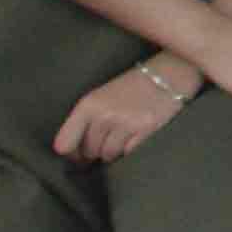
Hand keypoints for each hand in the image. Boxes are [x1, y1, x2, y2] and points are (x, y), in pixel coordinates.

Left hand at [54, 61, 188, 163]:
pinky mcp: (145, 131)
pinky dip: (130, 150)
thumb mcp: (100, 97)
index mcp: (88, 105)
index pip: (63, 144)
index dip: (71, 153)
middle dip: (96, 149)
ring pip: (108, 156)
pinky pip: (127, 155)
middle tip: (109, 136)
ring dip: (114, 151)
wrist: (168, 75)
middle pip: (88, 152)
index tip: (78, 153)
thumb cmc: (130, 87)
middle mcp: (104, 115)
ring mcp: (125, 124)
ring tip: (124, 134)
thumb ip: (84, 121)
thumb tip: (75, 154)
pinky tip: (136, 136)